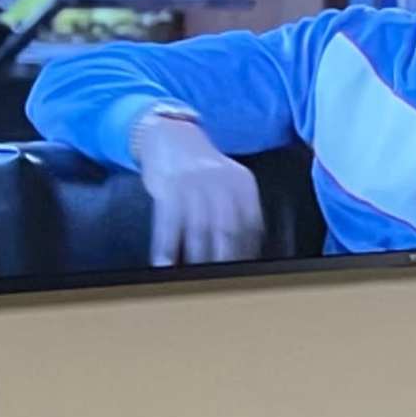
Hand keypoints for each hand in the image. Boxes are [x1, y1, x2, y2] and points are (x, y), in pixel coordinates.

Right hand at [131, 113, 263, 265]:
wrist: (170, 135)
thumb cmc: (202, 167)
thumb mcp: (230, 180)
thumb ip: (241, 208)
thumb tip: (251, 247)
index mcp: (243, 184)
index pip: (250, 225)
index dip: (247, 252)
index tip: (244, 270)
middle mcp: (221, 184)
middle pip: (226, 231)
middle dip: (224, 259)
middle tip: (220, 281)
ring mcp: (194, 185)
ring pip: (198, 231)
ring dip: (196, 259)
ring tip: (193, 278)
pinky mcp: (169, 188)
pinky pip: (168, 225)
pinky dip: (166, 248)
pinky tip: (164, 264)